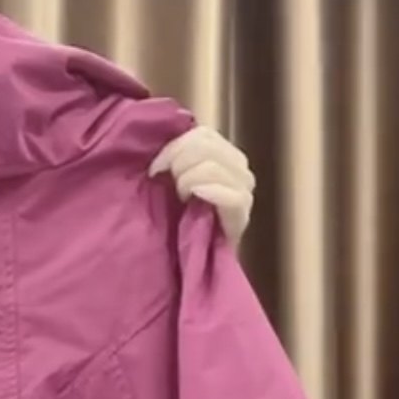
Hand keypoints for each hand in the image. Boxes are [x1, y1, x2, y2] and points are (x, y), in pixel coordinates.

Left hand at [150, 126, 255, 249]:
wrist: (190, 264)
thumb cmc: (176, 221)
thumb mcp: (173, 180)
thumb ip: (175, 155)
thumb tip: (165, 134)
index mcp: (223, 154)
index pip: (202, 133)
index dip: (173, 146)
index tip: (153, 170)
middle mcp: (239, 168)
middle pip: (205, 145)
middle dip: (178, 163)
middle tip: (169, 188)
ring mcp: (244, 190)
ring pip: (212, 166)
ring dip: (188, 181)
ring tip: (181, 200)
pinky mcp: (243, 214)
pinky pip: (229, 194)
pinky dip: (207, 193)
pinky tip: (193, 200)